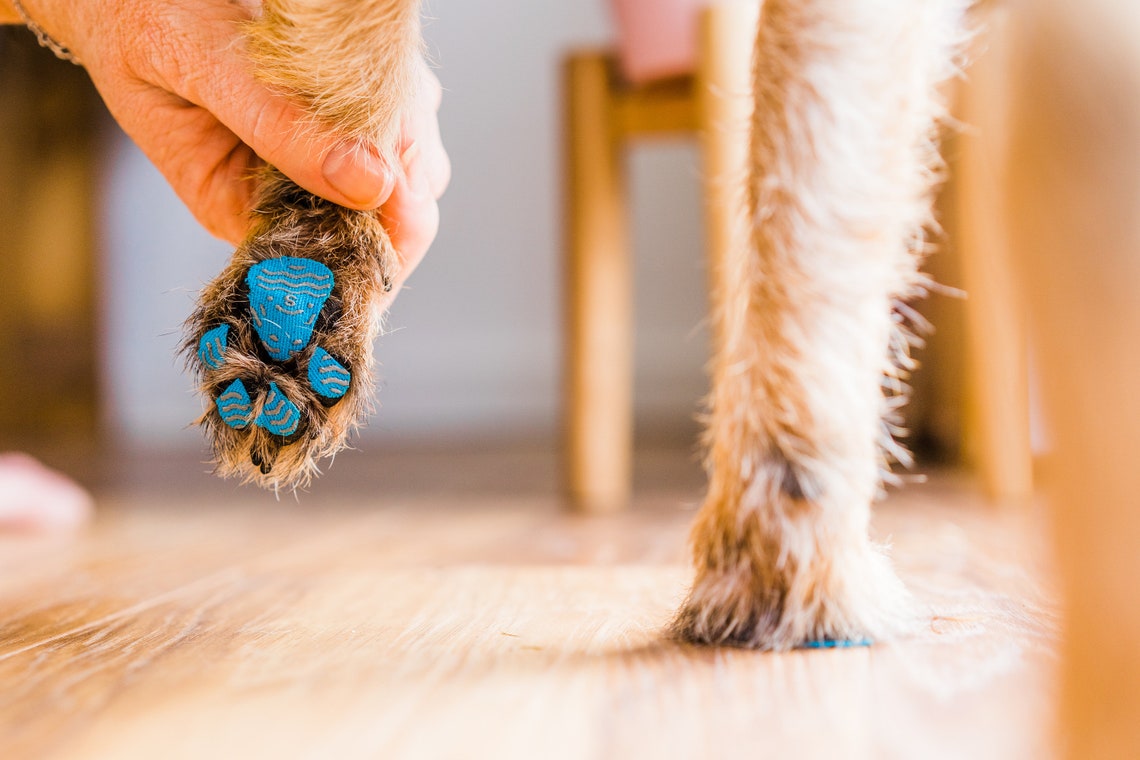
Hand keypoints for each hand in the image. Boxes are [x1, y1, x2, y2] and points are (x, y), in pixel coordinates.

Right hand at [6, 0, 448, 273]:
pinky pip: (403, 116)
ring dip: (404, 122)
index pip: (334, 260)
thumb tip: (366, 185)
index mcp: (243, 207)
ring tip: (354, 69)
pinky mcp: (349, 114)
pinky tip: (361, 56)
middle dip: (403, 171)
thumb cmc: (132, 19)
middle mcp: (294, 190)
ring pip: (408, 165)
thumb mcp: (191, 61)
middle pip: (390, 218)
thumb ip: (273, 123)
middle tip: (386, 105)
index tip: (398, 189)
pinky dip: (399, 89)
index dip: (383, 237)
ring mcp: (326, 152)